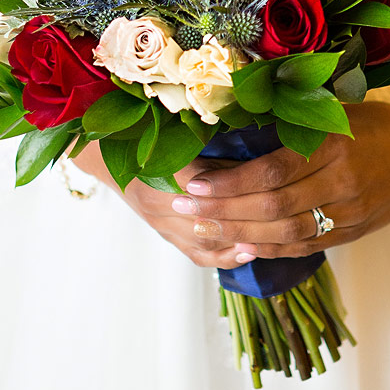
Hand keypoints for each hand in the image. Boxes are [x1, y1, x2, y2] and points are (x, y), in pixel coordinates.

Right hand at [69, 142, 255, 269]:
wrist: (109, 157)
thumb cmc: (145, 136)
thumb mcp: (174, 134)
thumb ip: (211, 150)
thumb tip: (255, 158)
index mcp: (160, 168)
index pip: (205, 182)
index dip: (237, 183)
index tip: (270, 180)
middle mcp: (158, 200)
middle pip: (209, 215)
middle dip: (245, 215)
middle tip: (281, 212)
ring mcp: (161, 222)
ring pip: (205, 238)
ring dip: (238, 237)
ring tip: (271, 236)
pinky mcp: (164, 235)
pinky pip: (197, 254)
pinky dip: (224, 255)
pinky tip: (249, 251)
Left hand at [167, 96, 389, 259]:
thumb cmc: (373, 121)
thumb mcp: (334, 110)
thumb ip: (291, 123)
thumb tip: (230, 129)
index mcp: (335, 146)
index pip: (272, 171)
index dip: (231, 182)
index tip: (195, 182)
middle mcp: (343, 184)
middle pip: (273, 208)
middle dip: (223, 210)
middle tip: (184, 208)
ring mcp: (350, 214)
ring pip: (286, 234)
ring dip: (240, 233)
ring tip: (203, 228)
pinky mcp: (353, 233)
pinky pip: (304, 247)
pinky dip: (270, 249)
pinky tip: (241, 245)